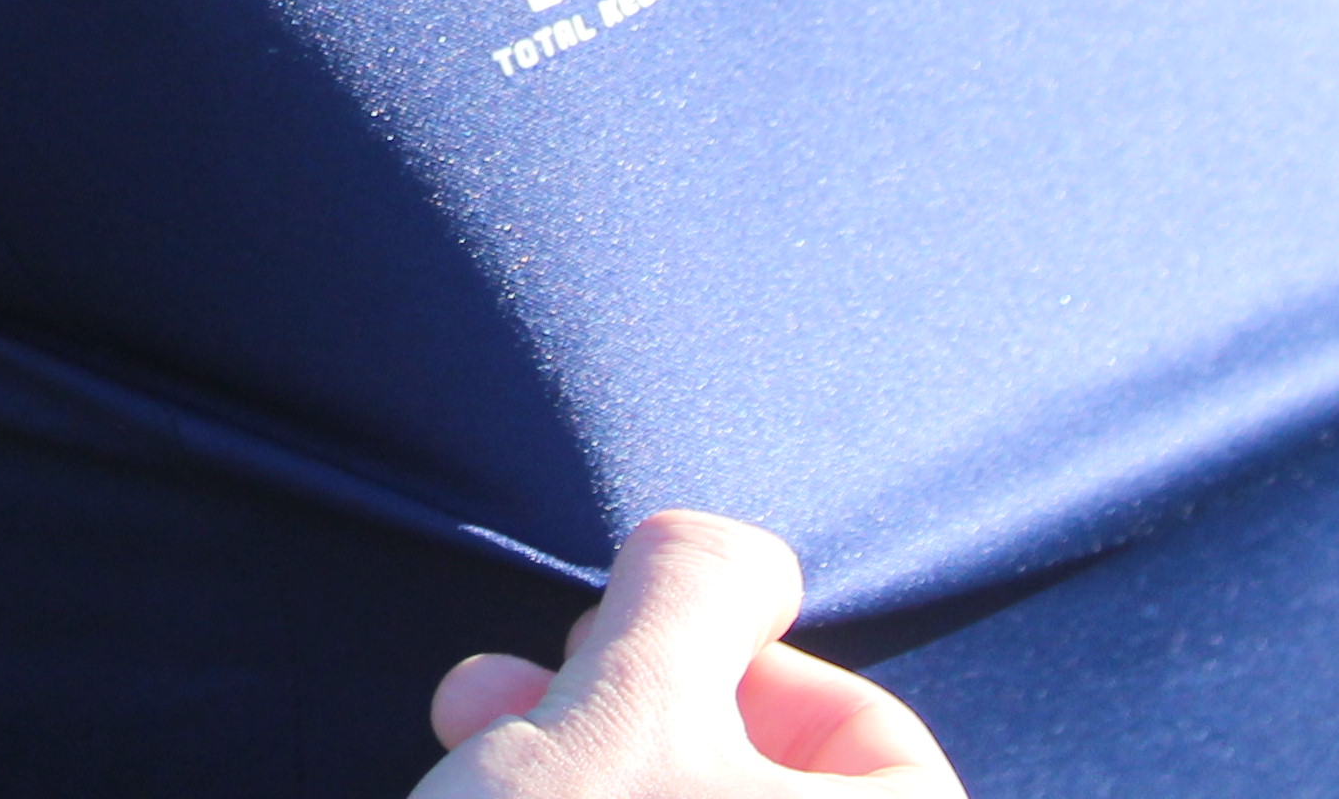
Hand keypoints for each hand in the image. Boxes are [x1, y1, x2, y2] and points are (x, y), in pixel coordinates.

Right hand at [412, 511, 960, 794]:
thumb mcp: (634, 693)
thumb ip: (697, 585)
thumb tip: (738, 562)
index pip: (872, 736)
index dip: (741, 666)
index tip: (636, 661)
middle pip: (758, 777)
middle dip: (622, 706)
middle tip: (519, 687)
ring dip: (570, 758)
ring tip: (466, 734)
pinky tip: (468, 793)